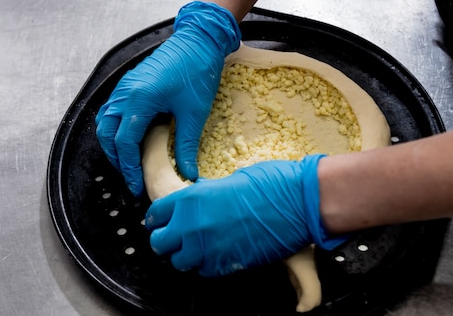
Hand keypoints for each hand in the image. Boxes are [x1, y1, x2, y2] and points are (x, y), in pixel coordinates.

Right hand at [95, 1, 240, 195]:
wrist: (199, 41)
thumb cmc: (197, 71)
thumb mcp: (194, 113)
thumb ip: (186, 145)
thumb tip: (187, 172)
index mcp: (139, 99)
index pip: (124, 142)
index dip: (129, 167)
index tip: (137, 185)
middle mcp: (125, 93)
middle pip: (108, 134)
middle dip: (118, 159)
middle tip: (132, 177)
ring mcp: (125, 87)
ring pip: (106, 122)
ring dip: (114, 144)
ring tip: (130, 162)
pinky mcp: (130, 84)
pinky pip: (113, 110)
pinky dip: (117, 128)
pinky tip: (133, 138)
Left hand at [145, 154, 347, 276]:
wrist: (297, 203)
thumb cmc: (270, 185)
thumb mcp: (229, 181)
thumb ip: (207, 195)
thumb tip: (200, 200)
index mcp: (191, 198)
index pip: (155, 215)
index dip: (158, 219)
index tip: (162, 222)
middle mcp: (193, 225)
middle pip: (160, 243)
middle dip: (168, 241)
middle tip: (179, 238)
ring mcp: (208, 248)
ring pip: (179, 262)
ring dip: (187, 256)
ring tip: (201, 248)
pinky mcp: (226, 265)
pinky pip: (203, 271)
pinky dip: (207, 266)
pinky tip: (219, 254)